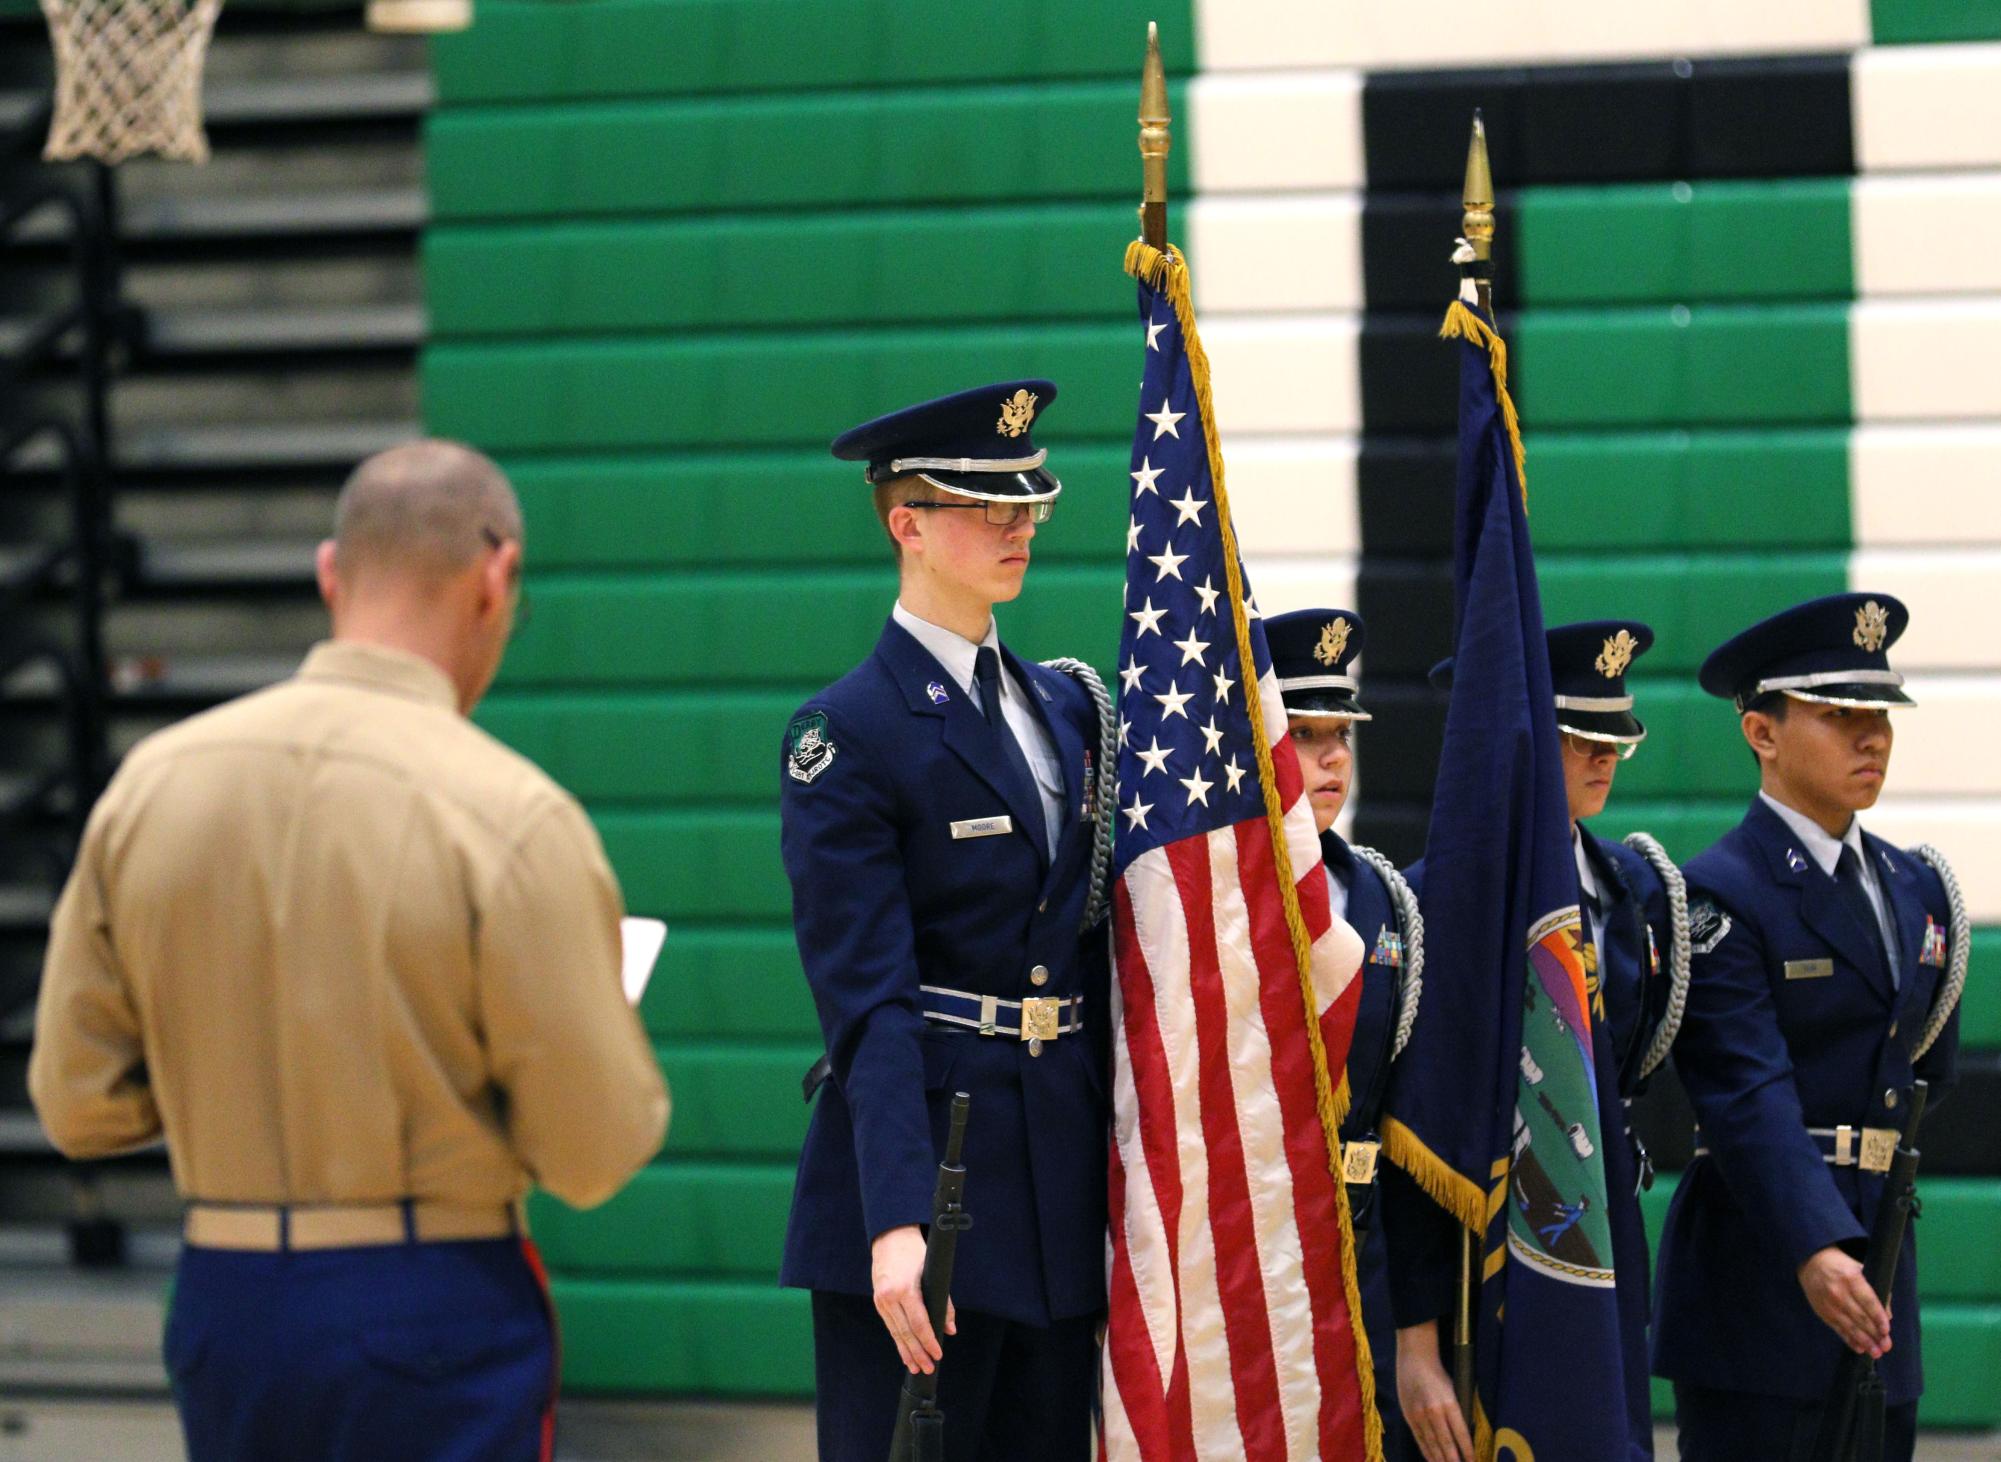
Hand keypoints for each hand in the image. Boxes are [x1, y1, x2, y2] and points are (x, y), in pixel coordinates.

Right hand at [871, 1225, 955, 1373]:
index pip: (919, 1323)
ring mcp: (881, 1300)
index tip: (938, 1354)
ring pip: (896, 1333)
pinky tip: (905, 1352)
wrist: (890, 1238)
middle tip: (929, 1368)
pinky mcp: (878, 1302)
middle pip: (906, 1332)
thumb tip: (950, 1328)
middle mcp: (890, 1297)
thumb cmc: (915, 1253)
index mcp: (905, 1289)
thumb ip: (943, 1301)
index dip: (929, 1341)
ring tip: (916, 1368)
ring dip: (907, 1352)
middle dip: (918, 1353)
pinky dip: (898, 1340)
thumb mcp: (933, 1273)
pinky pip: (890, 1326)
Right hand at [1395, 1320, 1474, 1461]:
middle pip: (1446, 1444)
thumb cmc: (1438, 1372)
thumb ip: (1457, 1411)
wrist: (1414, 1357)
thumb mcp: (1453, 1390)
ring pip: (1432, 1444)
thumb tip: (1464, 1434)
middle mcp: (1433, 1412)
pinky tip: (1433, 1460)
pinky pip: (1419, 1439)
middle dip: (1454, 1461)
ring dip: (1441, 1460)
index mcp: (1448, 1403)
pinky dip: (1427, 1452)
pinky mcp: (1408, 1416)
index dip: (1467, 1452)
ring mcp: (1419, 1415)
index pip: (1460, 1434)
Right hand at [1798, 1246, 1890, 1357]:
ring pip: (1849, 1326)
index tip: (1886, 1330)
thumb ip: (1874, 1290)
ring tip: (1876, 1352)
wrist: (1810, 1261)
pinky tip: (1859, 1348)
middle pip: (1860, 1317)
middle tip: (1886, 1346)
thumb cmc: (1840, 1264)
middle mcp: (1838, 1292)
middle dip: (1874, 1334)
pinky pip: (1837, 1328)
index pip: (1868, 1301)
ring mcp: (1828, 1303)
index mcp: (1850, 1278)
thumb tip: (1887, 1315)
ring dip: (1864, 1341)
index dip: (1878, 1317)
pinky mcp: (1822, 1312)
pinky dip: (1849, 1339)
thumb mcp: (1859, 1269)